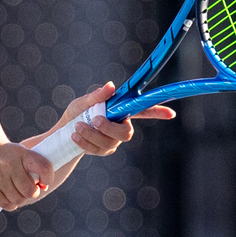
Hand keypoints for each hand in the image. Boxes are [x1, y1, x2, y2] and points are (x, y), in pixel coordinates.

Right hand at [0, 141, 54, 210]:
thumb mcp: (9, 151)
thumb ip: (25, 164)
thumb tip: (44, 186)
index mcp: (17, 151)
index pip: (43, 166)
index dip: (48, 178)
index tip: (44, 183)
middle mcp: (8, 163)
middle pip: (30, 190)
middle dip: (31, 193)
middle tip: (27, 191)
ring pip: (18, 199)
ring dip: (19, 200)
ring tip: (14, 193)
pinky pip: (7, 204)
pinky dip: (10, 205)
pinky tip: (8, 199)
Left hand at [58, 82, 175, 156]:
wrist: (64, 132)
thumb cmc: (77, 113)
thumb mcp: (84, 102)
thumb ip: (97, 96)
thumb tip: (110, 86)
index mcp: (121, 111)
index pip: (142, 111)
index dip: (157, 112)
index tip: (171, 114)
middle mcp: (121, 126)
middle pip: (126, 133)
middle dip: (111, 128)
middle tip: (96, 120)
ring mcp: (113, 140)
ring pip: (110, 142)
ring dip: (92, 134)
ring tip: (78, 126)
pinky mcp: (104, 150)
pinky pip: (98, 149)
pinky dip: (85, 142)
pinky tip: (76, 136)